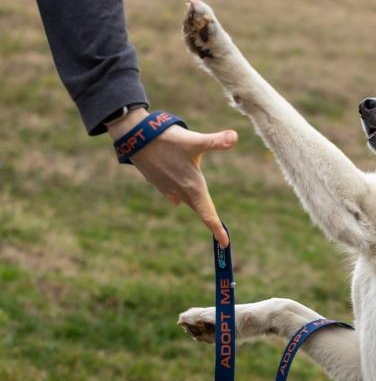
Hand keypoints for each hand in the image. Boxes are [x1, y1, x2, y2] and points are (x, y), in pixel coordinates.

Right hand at [107, 108, 237, 247]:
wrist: (134, 137)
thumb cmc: (166, 140)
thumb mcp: (194, 140)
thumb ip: (215, 141)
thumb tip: (236, 136)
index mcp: (192, 187)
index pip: (208, 214)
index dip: (217, 229)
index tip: (225, 244)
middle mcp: (180, 192)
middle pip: (199, 210)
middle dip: (210, 220)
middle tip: (220, 233)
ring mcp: (167, 188)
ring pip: (186, 201)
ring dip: (196, 206)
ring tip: (205, 215)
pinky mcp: (158, 182)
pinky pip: (174, 194)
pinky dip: (181, 195)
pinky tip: (179, 195)